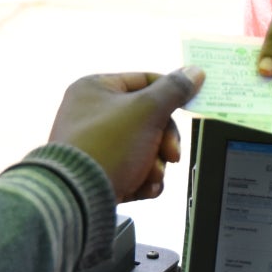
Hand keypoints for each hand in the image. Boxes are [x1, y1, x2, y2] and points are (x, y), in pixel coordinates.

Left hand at [48, 68, 203, 201]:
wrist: (78, 199)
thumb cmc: (106, 146)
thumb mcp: (146, 110)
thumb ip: (173, 90)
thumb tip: (194, 72)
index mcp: (95, 88)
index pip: (146, 80)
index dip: (171, 94)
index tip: (191, 105)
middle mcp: (92, 113)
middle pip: (149, 118)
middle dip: (165, 140)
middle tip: (171, 154)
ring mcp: (96, 144)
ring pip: (145, 146)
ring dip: (156, 163)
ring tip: (150, 174)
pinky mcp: (101, 171)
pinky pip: (134, 168)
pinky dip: (144, 178)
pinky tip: (143, 186)